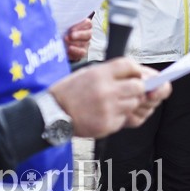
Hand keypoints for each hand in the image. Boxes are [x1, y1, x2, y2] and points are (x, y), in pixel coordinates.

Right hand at [49, 58, 166, 137]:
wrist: (51, 114)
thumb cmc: (69, 92)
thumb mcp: (87, 73)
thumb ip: (111, 73)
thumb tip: (136, 74)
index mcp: (100, 74)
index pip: (130, 66)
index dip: (136, 70)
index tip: (135, 75)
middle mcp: (106, 90)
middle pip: (138, 86)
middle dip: (137, 88)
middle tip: (129, 91)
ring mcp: (107, 109)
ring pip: (134, 103)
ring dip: (128, 103)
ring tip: (112, 103)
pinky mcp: (107, 124)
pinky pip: (124, 118)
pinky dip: (119, 117)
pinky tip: (105, 114)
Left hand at [63, 17, 91, 61]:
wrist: (60, 45)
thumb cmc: (62, 33)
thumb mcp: (62, 26)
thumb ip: (63, 22)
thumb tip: (57, 18)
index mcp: (83, 25)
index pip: (88, 23)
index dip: (81, 25)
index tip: (71, 28)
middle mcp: (86, 34)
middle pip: (88, 34)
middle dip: (79, 35)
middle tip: (70, 35)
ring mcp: (85, 44)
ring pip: (85, 43)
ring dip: (74, 43)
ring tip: (65, 42)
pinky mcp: (82, 52)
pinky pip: (82, 52)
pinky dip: (75, 50)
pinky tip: (68, 49)